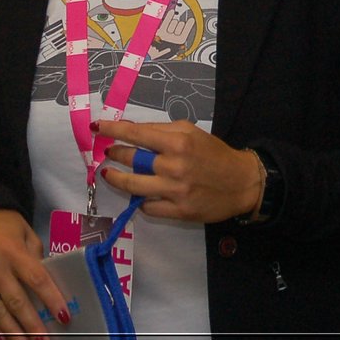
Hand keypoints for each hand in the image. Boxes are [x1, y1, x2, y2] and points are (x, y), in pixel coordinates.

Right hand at [0, 209, 69, 339]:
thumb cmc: (6, 225)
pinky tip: (2, 338)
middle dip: (31, 325)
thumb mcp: (27, 234)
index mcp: (13, 249)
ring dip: (12, 333)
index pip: (37, 278)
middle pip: (15, 300)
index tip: (64, 317)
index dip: (51, 299)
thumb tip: (46, 288)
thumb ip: (35, 259)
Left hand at [97, 118, 263, 223]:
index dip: (113, 129)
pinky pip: (147, 207)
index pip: (136, 133)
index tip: (97, 127)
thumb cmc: (214, 154)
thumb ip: (161, 130)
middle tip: (107, 152)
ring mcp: (174, 191)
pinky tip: (140, 194)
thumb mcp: (191, 132)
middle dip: (114, 154)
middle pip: (131, 159)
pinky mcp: (177, 211)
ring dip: (116, 179)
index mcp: (178, 142)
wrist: (242, 183)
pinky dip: (141, 200)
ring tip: (109, 174)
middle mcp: (173, 166)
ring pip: (132, 186)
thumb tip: (131, 130)